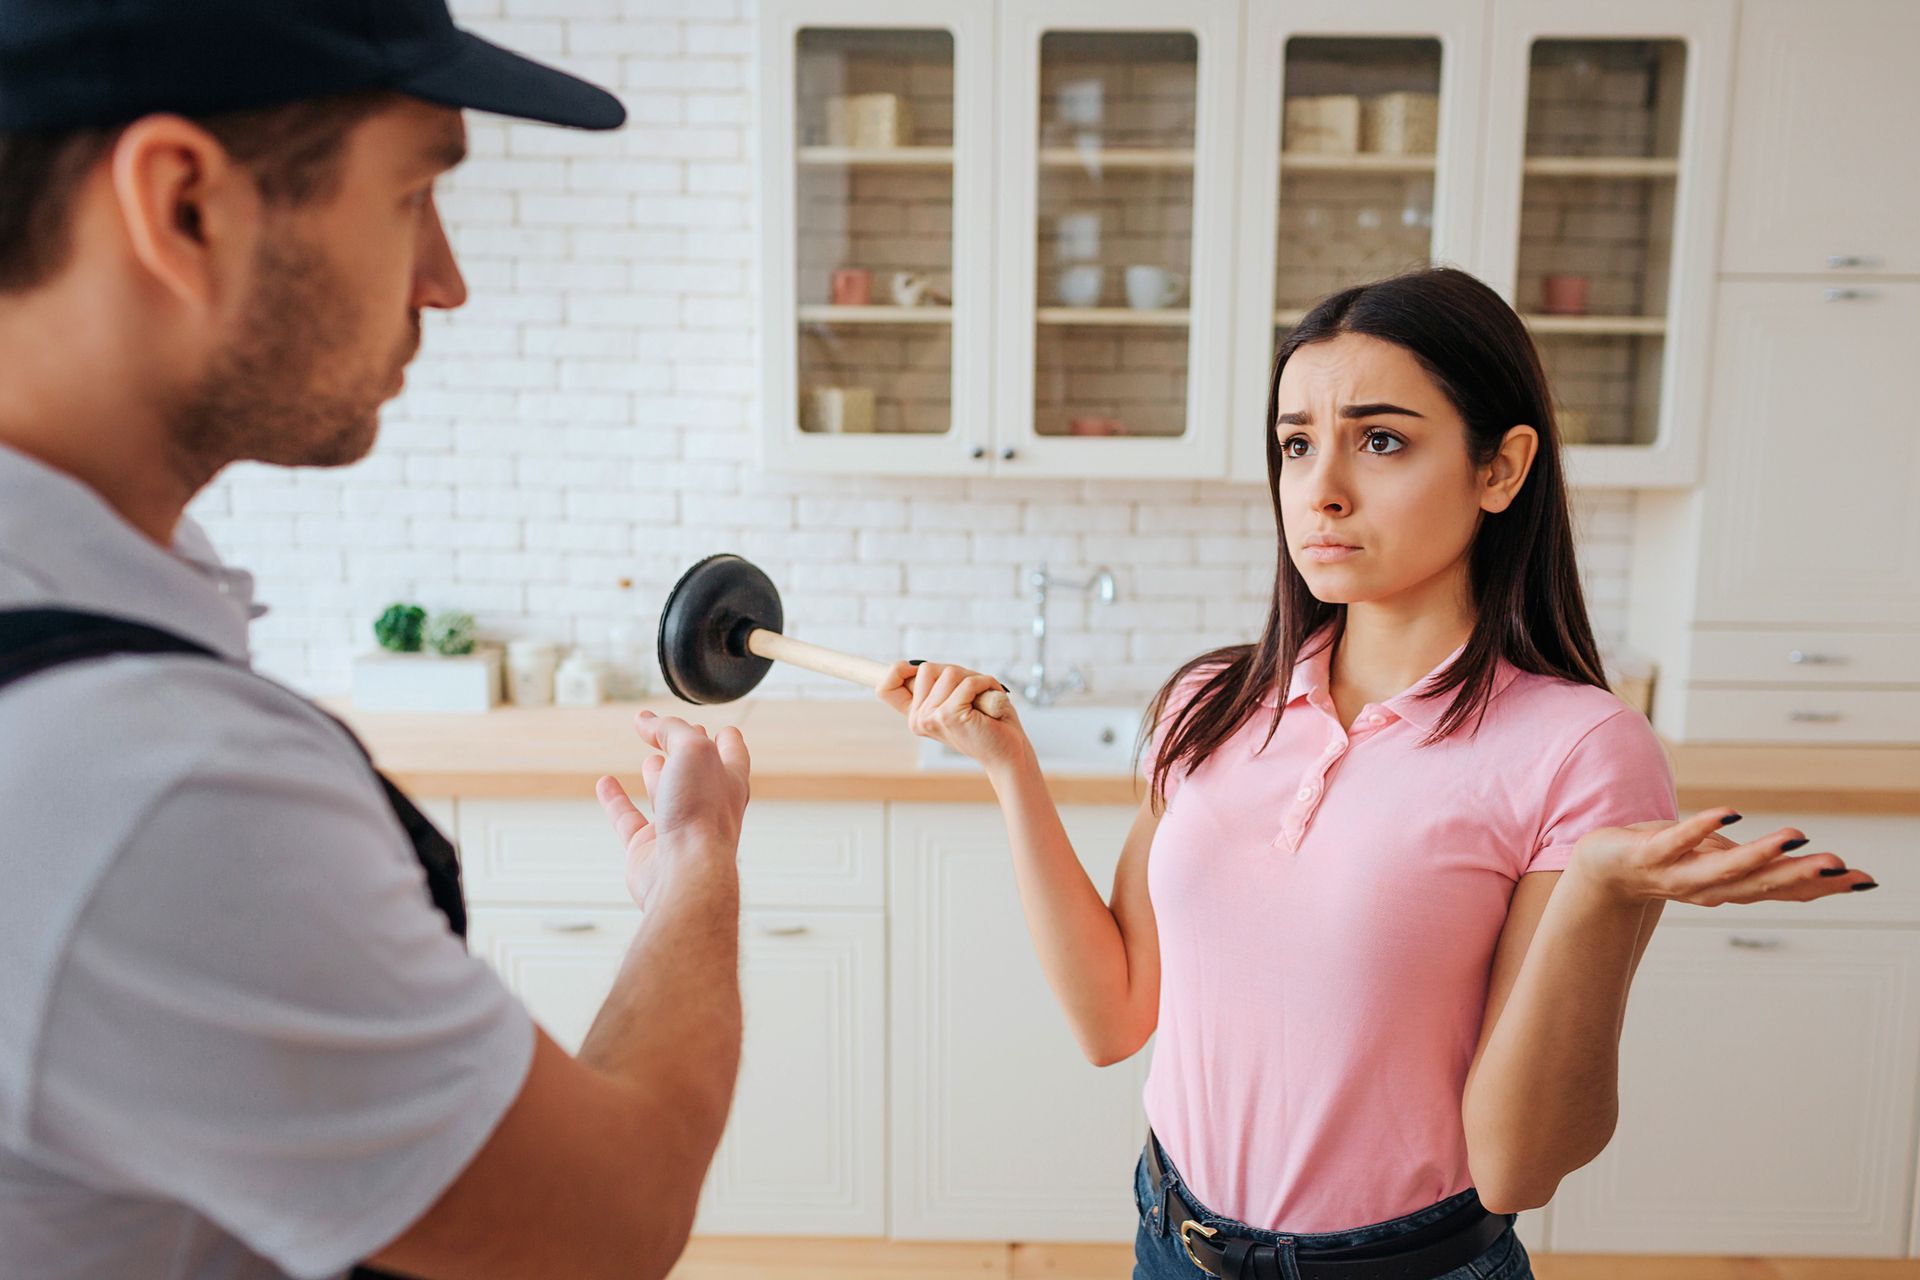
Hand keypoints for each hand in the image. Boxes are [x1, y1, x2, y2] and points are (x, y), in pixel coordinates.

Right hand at [594, 710, 749, 908]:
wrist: (685, 875)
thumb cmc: (702, 816)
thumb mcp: (692, 751)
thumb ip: (671, 730)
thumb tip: (648, 720)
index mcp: (730, 782)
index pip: (733, 752)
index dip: (726, 738)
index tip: (719, 726)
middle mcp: (708, 807)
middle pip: (700, 773)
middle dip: (689, 754)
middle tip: (676, 737)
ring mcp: (679, 829)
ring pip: (669, 797)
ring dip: (660, 777)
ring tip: (652, 761)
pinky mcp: (648, 850)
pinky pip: (628, 819)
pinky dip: (616, 800)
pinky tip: (606, 784)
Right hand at [876, 660, 1031, 773]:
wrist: (1009, 753)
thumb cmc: (989, 723)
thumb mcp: (958, 698)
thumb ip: (938, 684)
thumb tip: (917, 665)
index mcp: (916, 715)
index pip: (885, 688)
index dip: (896, 670)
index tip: (912, 668)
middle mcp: (918, 719)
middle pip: (926, 668)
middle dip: (956, 672)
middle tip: (973, 694)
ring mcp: (930, 718)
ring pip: (949, 672)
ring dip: (975, 679)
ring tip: (983, 701)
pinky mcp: (948, 716)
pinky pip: (968, 682)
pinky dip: (986, 684)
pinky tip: (992, 702)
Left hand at [1572, 807, 1874, 906]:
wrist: (1602, 870)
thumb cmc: (1669, 859)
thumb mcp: (1721, 861)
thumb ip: (1761, 864)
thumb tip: (1814, 859)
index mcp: (1732, 888)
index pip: (1784, 890)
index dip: (1823, 886)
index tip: (1865, 880)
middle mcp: (1710, 887)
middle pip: (1762, 884)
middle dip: (1801, 875)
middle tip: (1840, 867)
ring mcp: (1678, 873)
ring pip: (1724, 868)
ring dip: (1759, 855)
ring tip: (1794, 836)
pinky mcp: (1649, 853)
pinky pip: (1677, 840)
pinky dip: (1701, 828)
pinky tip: (1729, 812)